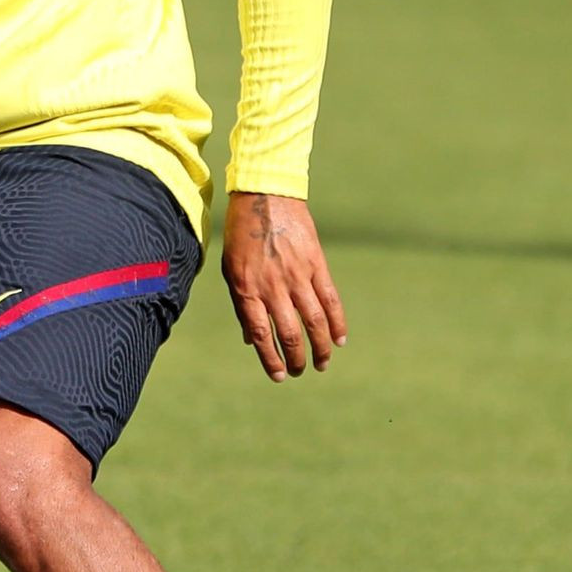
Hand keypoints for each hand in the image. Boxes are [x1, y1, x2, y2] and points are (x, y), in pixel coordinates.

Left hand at [221, 191, 344, 382]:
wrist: (265, 196)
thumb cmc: (242, 235)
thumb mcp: (231, 270)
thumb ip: (242, 304)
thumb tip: (250, 338)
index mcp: (247, 289)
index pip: (261, 334)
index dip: (271, 359)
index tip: (278, 376)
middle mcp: (272, 286)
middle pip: (289, 333)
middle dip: (296, 358)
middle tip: (299, 371)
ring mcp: (296, 275)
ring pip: (313, 322)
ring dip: (319, 347)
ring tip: (322, 363)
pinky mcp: (316, 264)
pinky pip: (330, 299)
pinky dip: (337, 322)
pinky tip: (340, 339)